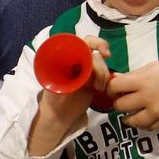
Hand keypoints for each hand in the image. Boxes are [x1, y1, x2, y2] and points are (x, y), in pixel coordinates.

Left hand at [28, 35, 112, 153]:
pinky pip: (105, 75)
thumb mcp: (60, 86)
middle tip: (99, 78)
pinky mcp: (94, 81)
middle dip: (101, 65)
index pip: (84, 42)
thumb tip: (87, 69)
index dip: (97, 43)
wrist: (59, 116)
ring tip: (95, 88)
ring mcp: (86, 70)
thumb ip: (72, 77)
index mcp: (66, 56)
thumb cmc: (53, 99)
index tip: (104, 54)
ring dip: (102, 76)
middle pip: (96, 53)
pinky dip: (105, 81)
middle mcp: (77, 60)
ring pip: (102, 65)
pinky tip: (98, 89)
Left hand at [107, 60, 158, 130]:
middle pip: (119, 105)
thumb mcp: (153, 67)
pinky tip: (143, 117)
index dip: (111, 88)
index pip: (115, 87)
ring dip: (127, 116)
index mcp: (142, 80)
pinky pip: (145, 127)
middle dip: (118, 102)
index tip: (114, 89)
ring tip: (130, 112)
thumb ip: (133, 74)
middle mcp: (146, 97)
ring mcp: (155, 112)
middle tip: (123, 100)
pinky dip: (142, 123)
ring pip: (130, 120)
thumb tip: (115, 80)